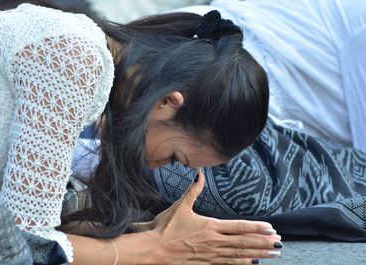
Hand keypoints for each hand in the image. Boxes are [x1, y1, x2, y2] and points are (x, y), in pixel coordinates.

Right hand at [144, 169, 281, 264]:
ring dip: (258, 253)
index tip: (271, 228)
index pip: (239, 227)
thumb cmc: (167, 228)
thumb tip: (199, 174)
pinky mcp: (206, 263)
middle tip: (279, 243)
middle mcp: (214, 241)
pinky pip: (229, 264)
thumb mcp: (180, 207)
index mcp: (210, 226)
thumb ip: (193, 190)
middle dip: (263, 242)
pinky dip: (242, 263)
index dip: (257, 228)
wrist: (156, 249)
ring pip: (240, 254)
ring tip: (273, 254)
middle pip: (244, 242)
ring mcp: (212, 254)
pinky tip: (253, 263)